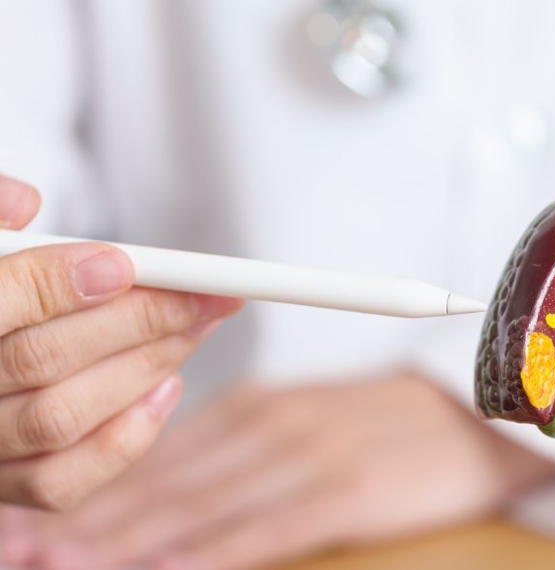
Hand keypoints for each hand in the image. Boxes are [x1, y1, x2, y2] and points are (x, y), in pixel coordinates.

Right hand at [0, 174, 243, 510]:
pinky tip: (167, 386)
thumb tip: (27, 200)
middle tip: (208, 294)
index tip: (127, 264)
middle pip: (42, 360)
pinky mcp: (1, 486)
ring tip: (199, 328)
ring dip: (146, 367)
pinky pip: (61, 482)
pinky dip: (126, 436)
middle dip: (139, 321)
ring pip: (61, 418)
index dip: (61, 281)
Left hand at [12, 372, 554, 569]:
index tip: (29, 525)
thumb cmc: (384, 422)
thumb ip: (239, 448)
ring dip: (124, 542)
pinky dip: (210, 553)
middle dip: (83, 527)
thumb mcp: (307, 419)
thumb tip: (166, 487)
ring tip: (61, 566)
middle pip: (160, 484)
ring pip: (197, 506)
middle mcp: (268, 424)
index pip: (154, 458)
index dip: (87, 493)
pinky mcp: (345, 487)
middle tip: (21, 554)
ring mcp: (305, 454)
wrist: (477, 415)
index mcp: (255, 406)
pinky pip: (263, 528)